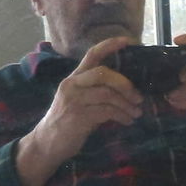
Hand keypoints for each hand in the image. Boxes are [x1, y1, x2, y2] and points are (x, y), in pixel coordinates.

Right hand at [15, 37, 143, 185]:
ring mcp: (74, 100)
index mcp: (73, 78)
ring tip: (136, 112)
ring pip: (107, 94)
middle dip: (125, 84)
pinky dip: (121, 115)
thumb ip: (96, 91)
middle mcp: (72, 85)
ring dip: (127, 104)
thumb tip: (127, 89)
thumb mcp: (79, 101)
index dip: (110, 45)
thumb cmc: (68, 122)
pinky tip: (127, 121)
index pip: (91, 55)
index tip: (129, 41)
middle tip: (138, 97)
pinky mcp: (78, 116)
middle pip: (103, 73)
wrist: (47, 144)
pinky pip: (107, 111)